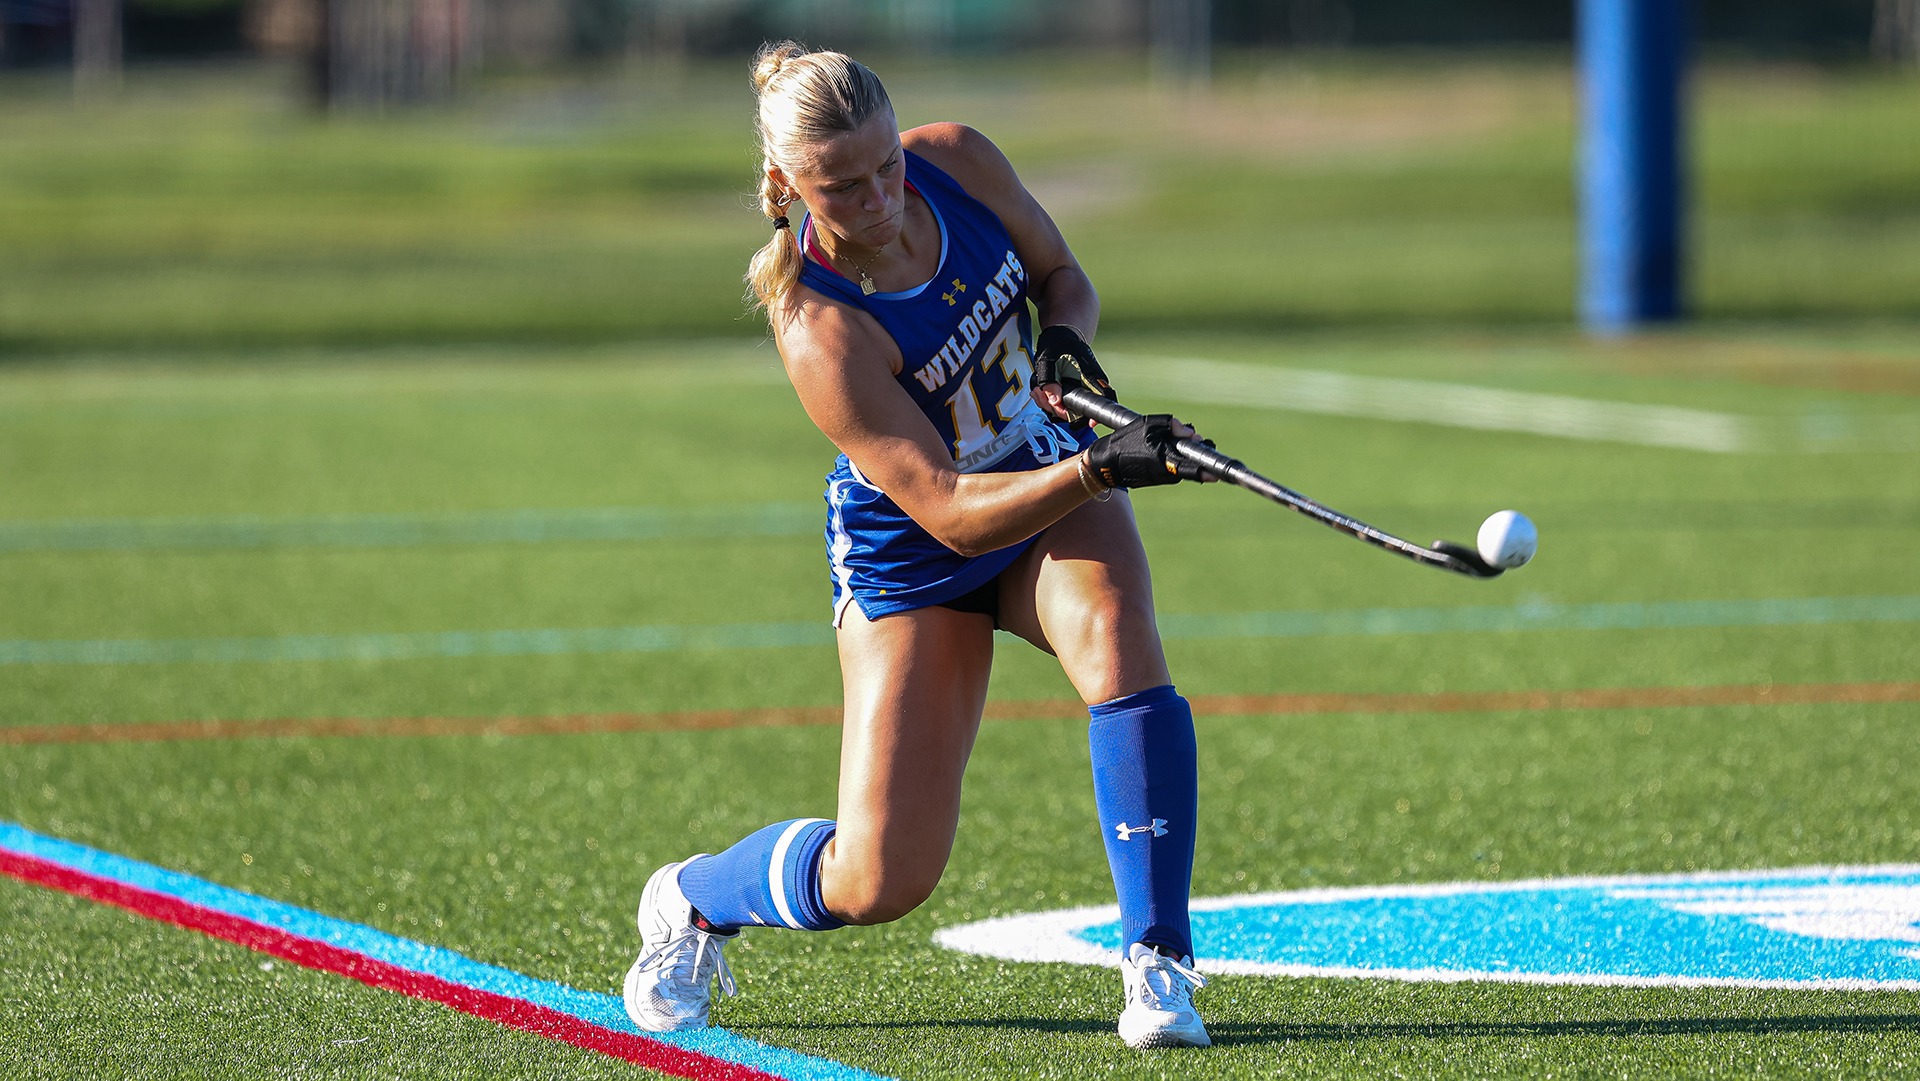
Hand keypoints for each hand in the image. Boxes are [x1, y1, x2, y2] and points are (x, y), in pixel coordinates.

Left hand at [1031, 325, 1113, 429]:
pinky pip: (1062, 403)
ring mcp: (1080, 390)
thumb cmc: (1058, 344)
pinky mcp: (1072, 392)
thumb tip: (1055, 403)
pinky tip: (1040, 390)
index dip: (1097, 415)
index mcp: (1090, 378)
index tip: (1089, 423)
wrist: (1061, 335)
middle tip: (1040, 395)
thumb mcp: (1048, 361)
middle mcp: (1089, 386)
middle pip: (1077, 412)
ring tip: (1037, 390)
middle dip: (1056, 409)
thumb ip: (1050, 382)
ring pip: (1067, 410)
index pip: (1103, 401)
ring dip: (1049, 405)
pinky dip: (1049, 400)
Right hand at [1085, 414, 1213, 488]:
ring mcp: (1162, 478)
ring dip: (1185, 456)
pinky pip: (1173, 468)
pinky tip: (1167, 448)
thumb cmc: (1126, 441)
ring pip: (1182, 467)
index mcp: (1165, 459)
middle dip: (1198, 458)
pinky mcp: (1158, 480)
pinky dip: (1175, 459)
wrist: (1106, 463)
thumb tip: (1191, 433)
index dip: (1206, 471)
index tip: (1218, 474)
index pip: (1192, 468)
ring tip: (1180, 441)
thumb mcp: (1148, 424)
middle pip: (1191, 467)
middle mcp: (1167, 472)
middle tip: (1205, 445)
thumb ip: (1172, 425)